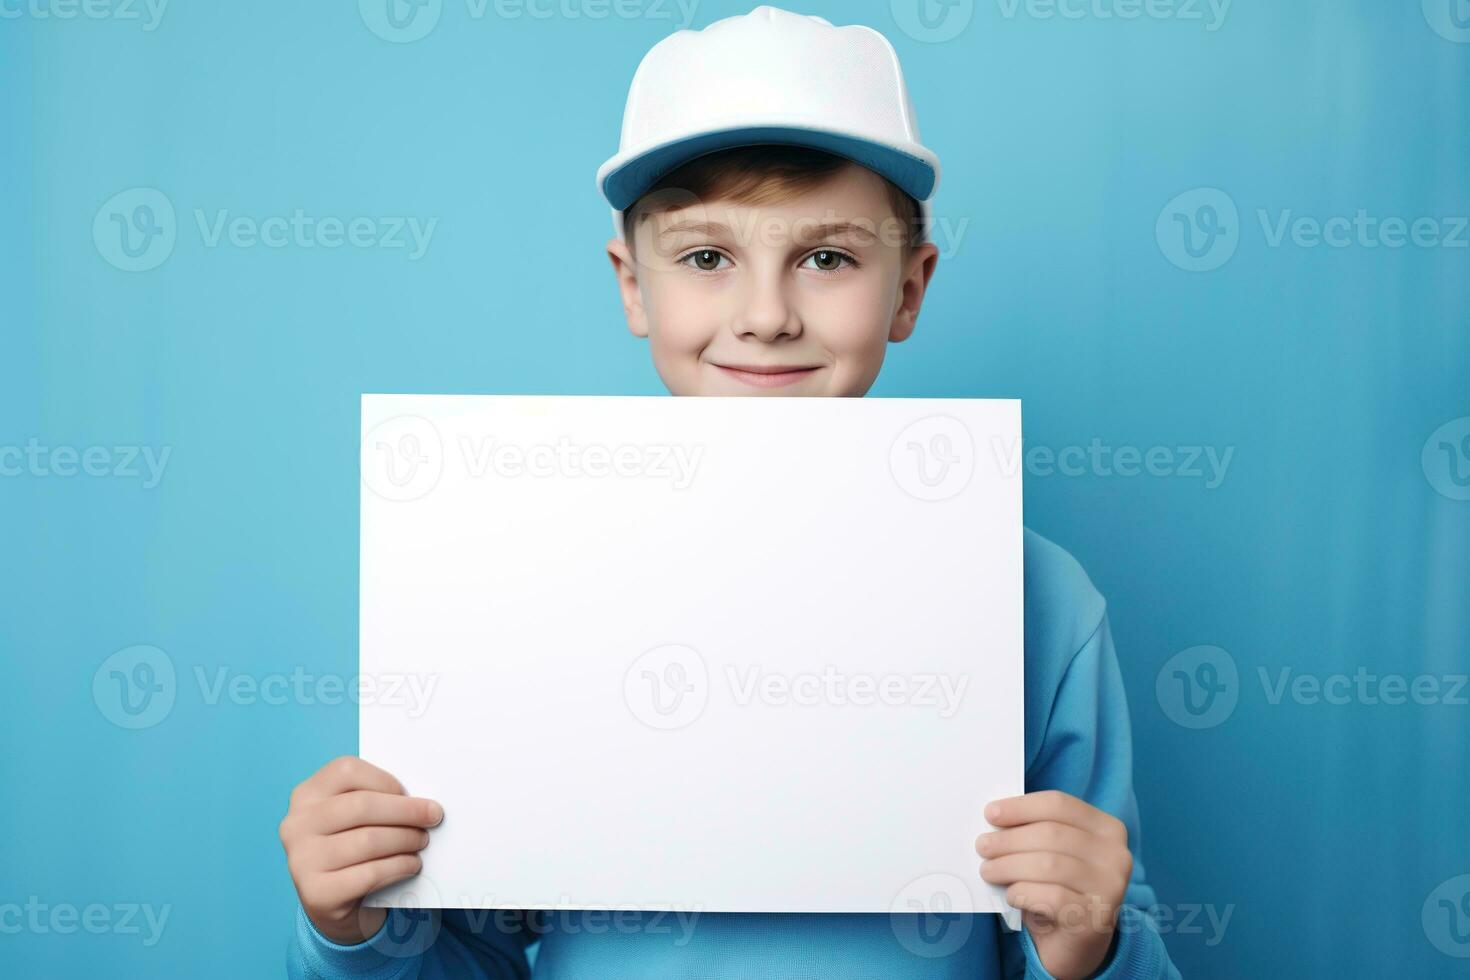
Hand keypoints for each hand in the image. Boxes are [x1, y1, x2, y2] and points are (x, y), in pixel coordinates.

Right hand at [278, 755, 443, 944]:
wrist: (331, 902)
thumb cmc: (350, 847)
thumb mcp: (352, 818)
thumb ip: (374, 799)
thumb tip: (421, 800)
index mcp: (306, 795)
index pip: (347, 771)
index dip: (385, 780)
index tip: (409, 793)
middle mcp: (296, 825)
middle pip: (361, 806)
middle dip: (406, 811)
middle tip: (433, 817)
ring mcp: (302, 860)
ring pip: (368, 840)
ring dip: (406, 840)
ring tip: (422, 841)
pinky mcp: (316, 893)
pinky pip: (370, 873)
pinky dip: (399, 866)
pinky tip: (412, 864)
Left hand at [977, 790, 1131, 979]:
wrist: (1076, 945)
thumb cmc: (1057, 890)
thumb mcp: (1051, 853)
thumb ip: (1033, 831)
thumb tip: (994, 817)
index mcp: (1107, 828)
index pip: (1059, 804)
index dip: (1021, 807)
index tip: (990, 813)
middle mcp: (1116, 855)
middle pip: (1051, 833)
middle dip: (1009, 839)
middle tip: (982, 846)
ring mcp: (1110, 888)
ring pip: (1049, 864)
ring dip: (1009, 866)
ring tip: (988, 870)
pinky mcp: (1095, 918)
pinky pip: (1050, 896)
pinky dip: (1022, 892)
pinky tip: (1011, 895)